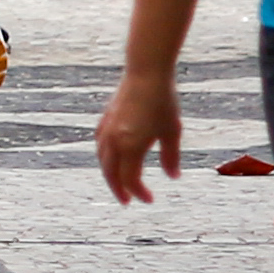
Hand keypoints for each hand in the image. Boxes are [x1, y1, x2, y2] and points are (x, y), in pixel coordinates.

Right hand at [95, 61, 185, 202]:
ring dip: (111, 174)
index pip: (131, 180)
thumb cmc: (162, 101)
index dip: (139, 193)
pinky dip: (105, 157)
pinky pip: (100, 145)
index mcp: (130, 147)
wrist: (146, 72)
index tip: (150, 199)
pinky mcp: (106, 118)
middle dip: (120, 189)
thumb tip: (173, 176)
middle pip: (112, 174)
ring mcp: (107, 129)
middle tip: (127, 200)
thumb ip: (171, 157)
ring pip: (103, 160)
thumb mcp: (172, 131)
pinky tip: (111, 157)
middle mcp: (114, 140)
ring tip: (119, 182)